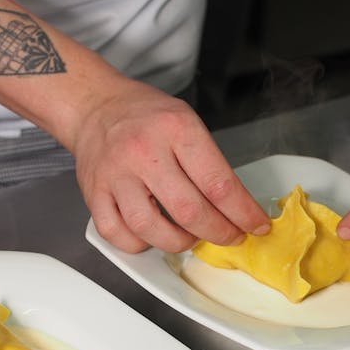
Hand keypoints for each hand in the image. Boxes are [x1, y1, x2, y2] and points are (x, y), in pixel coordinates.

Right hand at [73, 79, 269, 252]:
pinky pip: (117, 234)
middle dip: (219, 232)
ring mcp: (115, 174)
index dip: (244, 213)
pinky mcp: (93, 193)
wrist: (96, 106)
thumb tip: (236, 207)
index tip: (256, 225)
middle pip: (190, 211)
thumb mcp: (187, 122)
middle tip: (230, 235)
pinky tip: (153, 235)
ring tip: (191, 236)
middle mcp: (143, 151)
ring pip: (151, 228)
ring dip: (180, 242)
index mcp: (175, 129)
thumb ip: (210, 163)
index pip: (219, 184)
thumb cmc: (146, 116)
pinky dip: (139, 244)